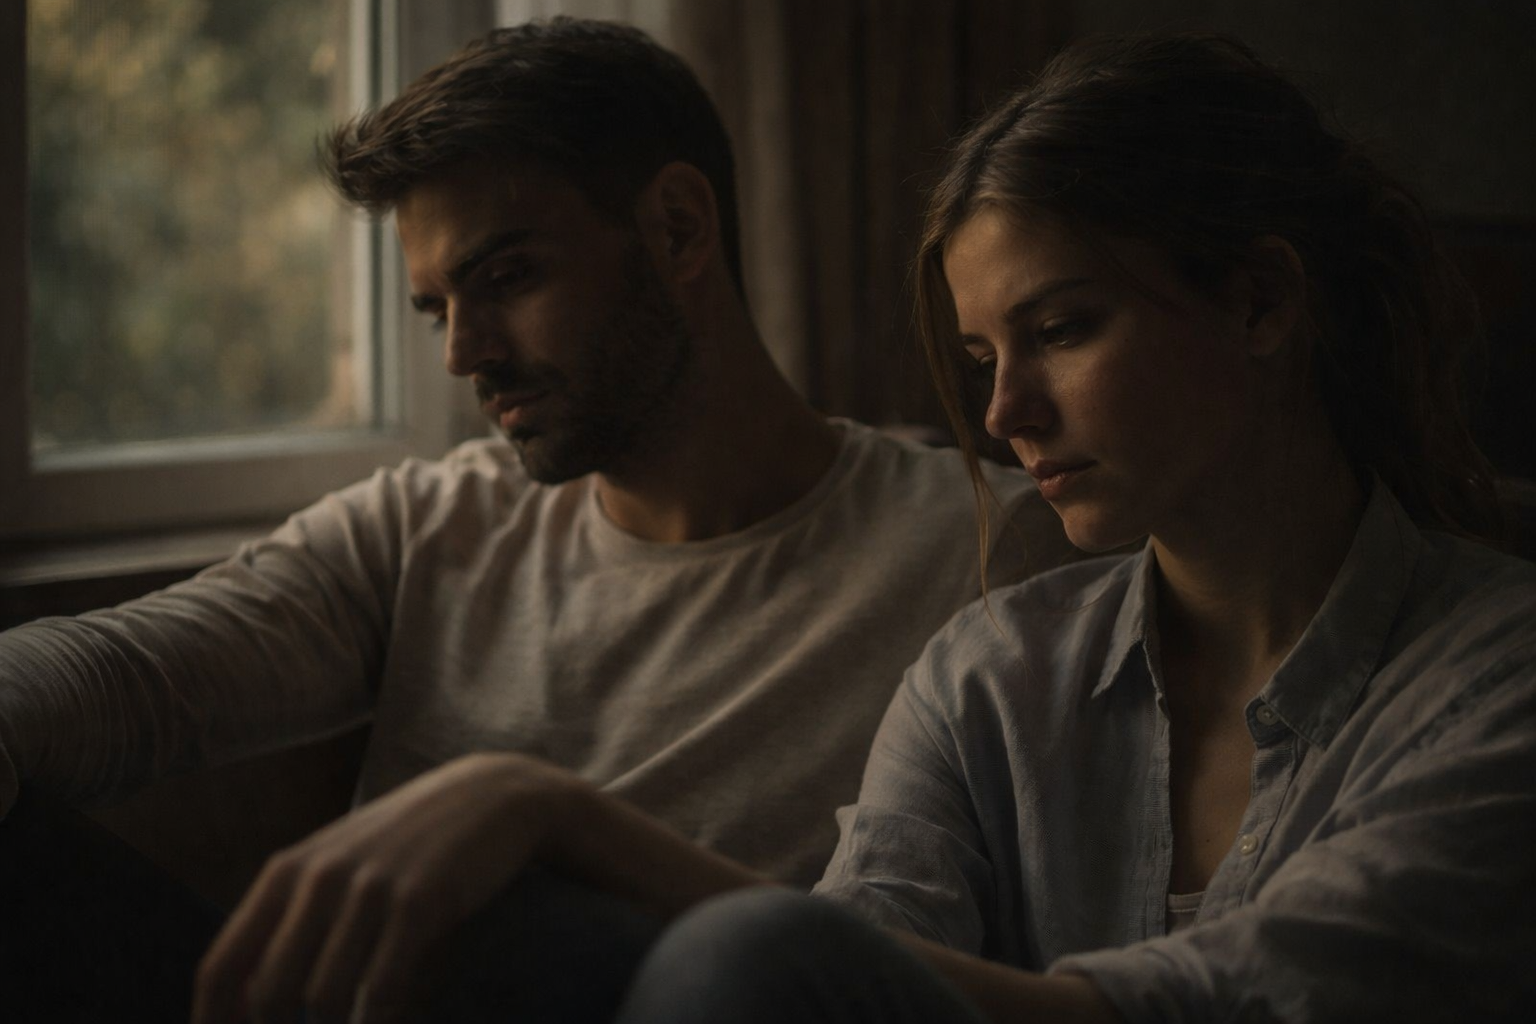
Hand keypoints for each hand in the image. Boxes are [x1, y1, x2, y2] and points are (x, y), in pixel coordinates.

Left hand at [192, 751, 580, 1023]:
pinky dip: (381, 1022)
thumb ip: (295, 919)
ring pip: (324, 998)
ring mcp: (369, 889)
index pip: (222, 966)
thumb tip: (255, 1004)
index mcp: (287, 872)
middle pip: (269, 993)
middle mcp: (318, 878)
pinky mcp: (418, 902)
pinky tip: (393, 1020)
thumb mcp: (339, 864)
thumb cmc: (410, 842)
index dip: (214, 1022)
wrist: (490, 796)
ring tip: (366, 1020)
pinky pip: (382, 990)